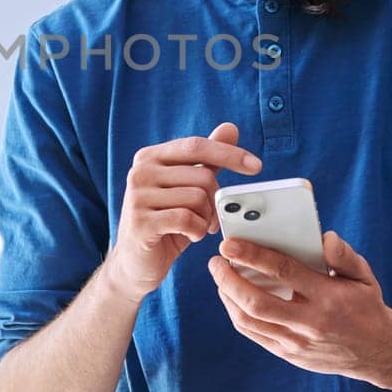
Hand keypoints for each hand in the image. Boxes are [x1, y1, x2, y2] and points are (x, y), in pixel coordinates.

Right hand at [104, 122, 261, 303]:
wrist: (135, 263)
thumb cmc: (165, 223)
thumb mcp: (186, 190)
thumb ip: (207, 160)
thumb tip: (230, 128)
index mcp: (150, 156)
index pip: (196, 146)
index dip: (228, 154)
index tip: (256, 166)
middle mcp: (140, 171)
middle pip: (202, 176)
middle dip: (214, 200)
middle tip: (209, 217)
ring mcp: (137, 196)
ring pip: (197, 198)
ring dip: (206, 218)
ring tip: (196, 227)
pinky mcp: (141, 221)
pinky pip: (187, 219)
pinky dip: (197, 231)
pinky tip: (190, 236)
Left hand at [207, 230, 391, 380]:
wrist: (376, 351)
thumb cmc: (364, 305)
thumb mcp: (363, 276)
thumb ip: (343, 255)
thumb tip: (323, 238)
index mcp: (329, 297)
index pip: (284, 271)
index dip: (253, 255)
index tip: (230, 243)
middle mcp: (310, 322)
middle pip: (257, 302)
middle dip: (229, 279)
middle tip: (216, 261)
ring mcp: (297, 343)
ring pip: (249, 321)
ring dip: (227, 296)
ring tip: (220, 276)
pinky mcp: (288, 354)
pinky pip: (253, 333)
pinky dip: (236, 313)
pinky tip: (231, 296)